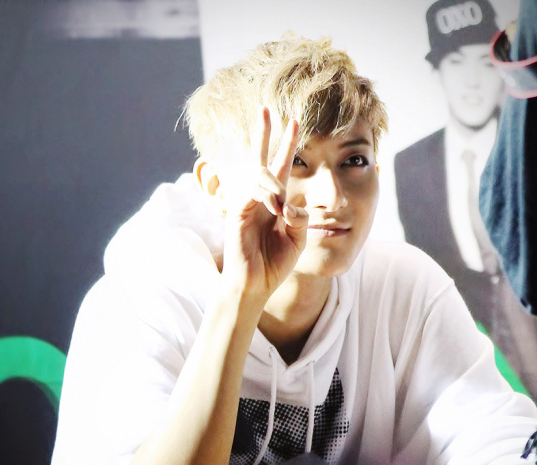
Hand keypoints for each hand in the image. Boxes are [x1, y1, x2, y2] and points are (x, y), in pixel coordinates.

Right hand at [220, 105, 308, 299]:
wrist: (256, 285)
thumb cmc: (274, 263)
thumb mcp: (297, 238)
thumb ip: (299, 218)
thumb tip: (290, 204)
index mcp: (273, 201)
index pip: (280, 166)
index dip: (288, 144)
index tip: (294, 121)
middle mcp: (258, 197)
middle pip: (260, 157)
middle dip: (264, 133)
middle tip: (266, 108)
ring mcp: (246, 203)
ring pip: (260, 175)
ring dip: (275, 187)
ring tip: (280, 211)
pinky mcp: (237, 212)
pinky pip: (254, 192)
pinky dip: (268, 196)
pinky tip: (275, 208)